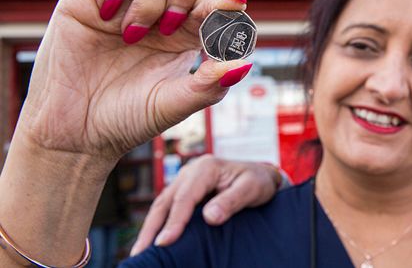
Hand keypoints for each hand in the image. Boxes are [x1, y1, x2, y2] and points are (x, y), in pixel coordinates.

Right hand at [16, 0, 250, 164]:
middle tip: (169, 27)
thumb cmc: (127, 118)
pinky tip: (106, 12)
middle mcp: (160, 5)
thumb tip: (244, 62)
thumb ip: (209, 85)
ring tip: (131, 34)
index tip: (231, 6)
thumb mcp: (173, 105)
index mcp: (188, 29)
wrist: (74, 133)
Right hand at [130, 155, 280, 254]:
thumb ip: (231, 201)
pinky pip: (167, 207)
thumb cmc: (258, 181)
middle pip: (166, 201)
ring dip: (150, 228)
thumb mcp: (251, 188)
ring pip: (162, 204)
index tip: (164, 242)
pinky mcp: (184, 190)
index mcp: (206, 168)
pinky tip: (152, 241)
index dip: (174, 221)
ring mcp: (185, 180)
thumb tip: (209, 217)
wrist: (261, 175)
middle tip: (141, 253)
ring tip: (139, 252)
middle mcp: (190, 171)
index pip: (185, 197)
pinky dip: (158, 224)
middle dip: (152, 228)